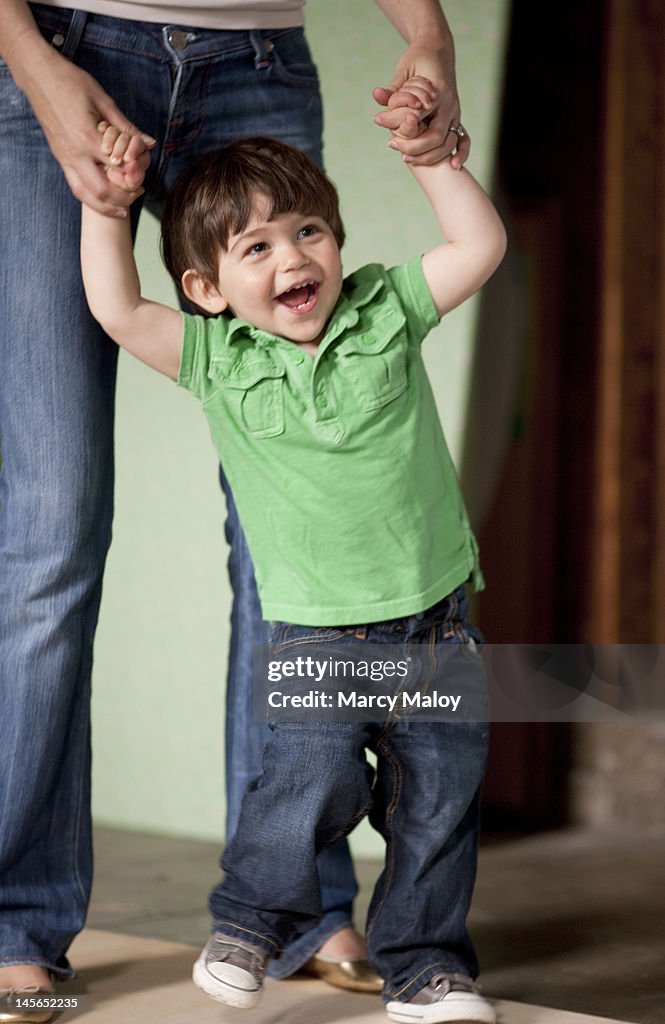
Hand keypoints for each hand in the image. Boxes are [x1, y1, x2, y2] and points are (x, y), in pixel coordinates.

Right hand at [22, 47, 154, 215]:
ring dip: (105, 206)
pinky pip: (75, 185)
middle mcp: (74, 152)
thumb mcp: (103, 100)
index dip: (134, 174)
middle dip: (123, 198)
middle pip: (101, 190)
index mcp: (87, 137)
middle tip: (138, 193)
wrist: (38, 75)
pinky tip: (103, 198)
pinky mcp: (59, 157)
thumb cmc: (71, 81)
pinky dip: (91, 197)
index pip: (117, 167)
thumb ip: (126, 126)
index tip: (144, 174)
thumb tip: (149, 143)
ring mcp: (63, 157)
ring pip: (84, 194)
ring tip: (123, 209)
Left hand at [372, 42, 469, 167]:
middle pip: (435, 136)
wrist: (438, 49)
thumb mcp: (403, 70)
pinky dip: (461, 153)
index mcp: (437, 91)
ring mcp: (455, 113)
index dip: (398, 123)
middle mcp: (449, 104)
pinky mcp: (456, 119)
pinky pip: (464, 139)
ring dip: (428, 156)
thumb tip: (377, 96)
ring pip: (448, 143)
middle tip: (391, 144)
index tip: (379, 122)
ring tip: (406, 158)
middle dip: (413, 147)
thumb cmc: (418, 60)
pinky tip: (453, 166)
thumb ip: (393, 89)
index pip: (418, 115)